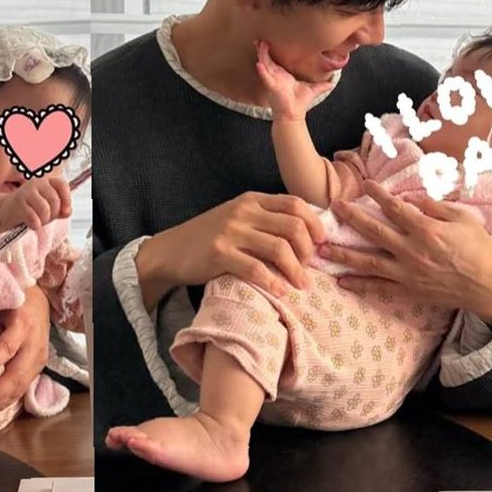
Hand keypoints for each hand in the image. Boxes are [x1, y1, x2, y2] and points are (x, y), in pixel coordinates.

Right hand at [0, 176, 71, 230]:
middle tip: (46, 219)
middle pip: (54, 201)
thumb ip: (61, 209)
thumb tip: (67, 211)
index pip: (62, 185)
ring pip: (45, 210)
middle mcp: (37, 183)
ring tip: (39, 221)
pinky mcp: (18, 203)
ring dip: (44, 221)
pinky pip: (33, 217)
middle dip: (53, 215)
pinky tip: (32, 225)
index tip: (65, 211)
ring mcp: (26, 191)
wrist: (6, 211)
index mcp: (47, 182)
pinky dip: (35, 225)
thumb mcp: (48, 207)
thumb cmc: (31, 209)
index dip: (67, 199)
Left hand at [0, 285, 51, 410]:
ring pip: (23, 386)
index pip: (7, 348)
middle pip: (18, 375)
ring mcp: (41, 357)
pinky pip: (25, 386)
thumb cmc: (12, 301)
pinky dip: (10, 397)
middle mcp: (35, 343)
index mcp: (22, 324)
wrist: (41, 300)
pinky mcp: (41, 365)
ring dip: (3, 401)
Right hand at [136, 192, 324, 310]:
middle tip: (309, 268)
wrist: (170, 251)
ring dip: (297, 270)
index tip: (321, 244)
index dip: (314, 224)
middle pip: (293, 226)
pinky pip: (257, 269)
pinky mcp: (219, 253)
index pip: (295, 204)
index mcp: (251, 200)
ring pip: (280, 248)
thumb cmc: (209, 237)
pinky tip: (280, 292)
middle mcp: (243, 211)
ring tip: (301, 285)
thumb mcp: (237, 218)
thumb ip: (265, 219)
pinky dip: (274, 283)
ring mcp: (230, 231)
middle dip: (309, 250)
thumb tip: (306, 234)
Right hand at [254, 40, 334, 120]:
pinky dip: (262, 71)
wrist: (294, 114)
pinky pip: (265, 78)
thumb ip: (321, 86)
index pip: (275, 61)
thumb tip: (332, 83)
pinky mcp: (272, 87)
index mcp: (283, 76)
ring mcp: (273, 81)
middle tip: (260, 39)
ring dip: (262, 55)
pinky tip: (259, 64)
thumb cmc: (299, 103)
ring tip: (260, 45)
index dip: (271, 52)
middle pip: (267, 60)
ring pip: (265, 65)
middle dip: (263, 50)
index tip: (268, 42)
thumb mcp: (312, 90)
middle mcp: (276, 77)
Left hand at [321, 180, 491, 327]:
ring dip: (343, 255)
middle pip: (374, 232)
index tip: (364, 183)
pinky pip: (379, 288)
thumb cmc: (480, 248)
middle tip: (332, 208)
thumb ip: (433, 207)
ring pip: (368, 262)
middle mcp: (413, 252)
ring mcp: (409, 274)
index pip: (395, 209)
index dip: (378, 194)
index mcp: (428, 231)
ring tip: (320, 249)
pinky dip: (360, 285)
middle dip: (350, 218)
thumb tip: (407, 198)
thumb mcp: (463, 219)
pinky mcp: (410, 291)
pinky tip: (341, 281)